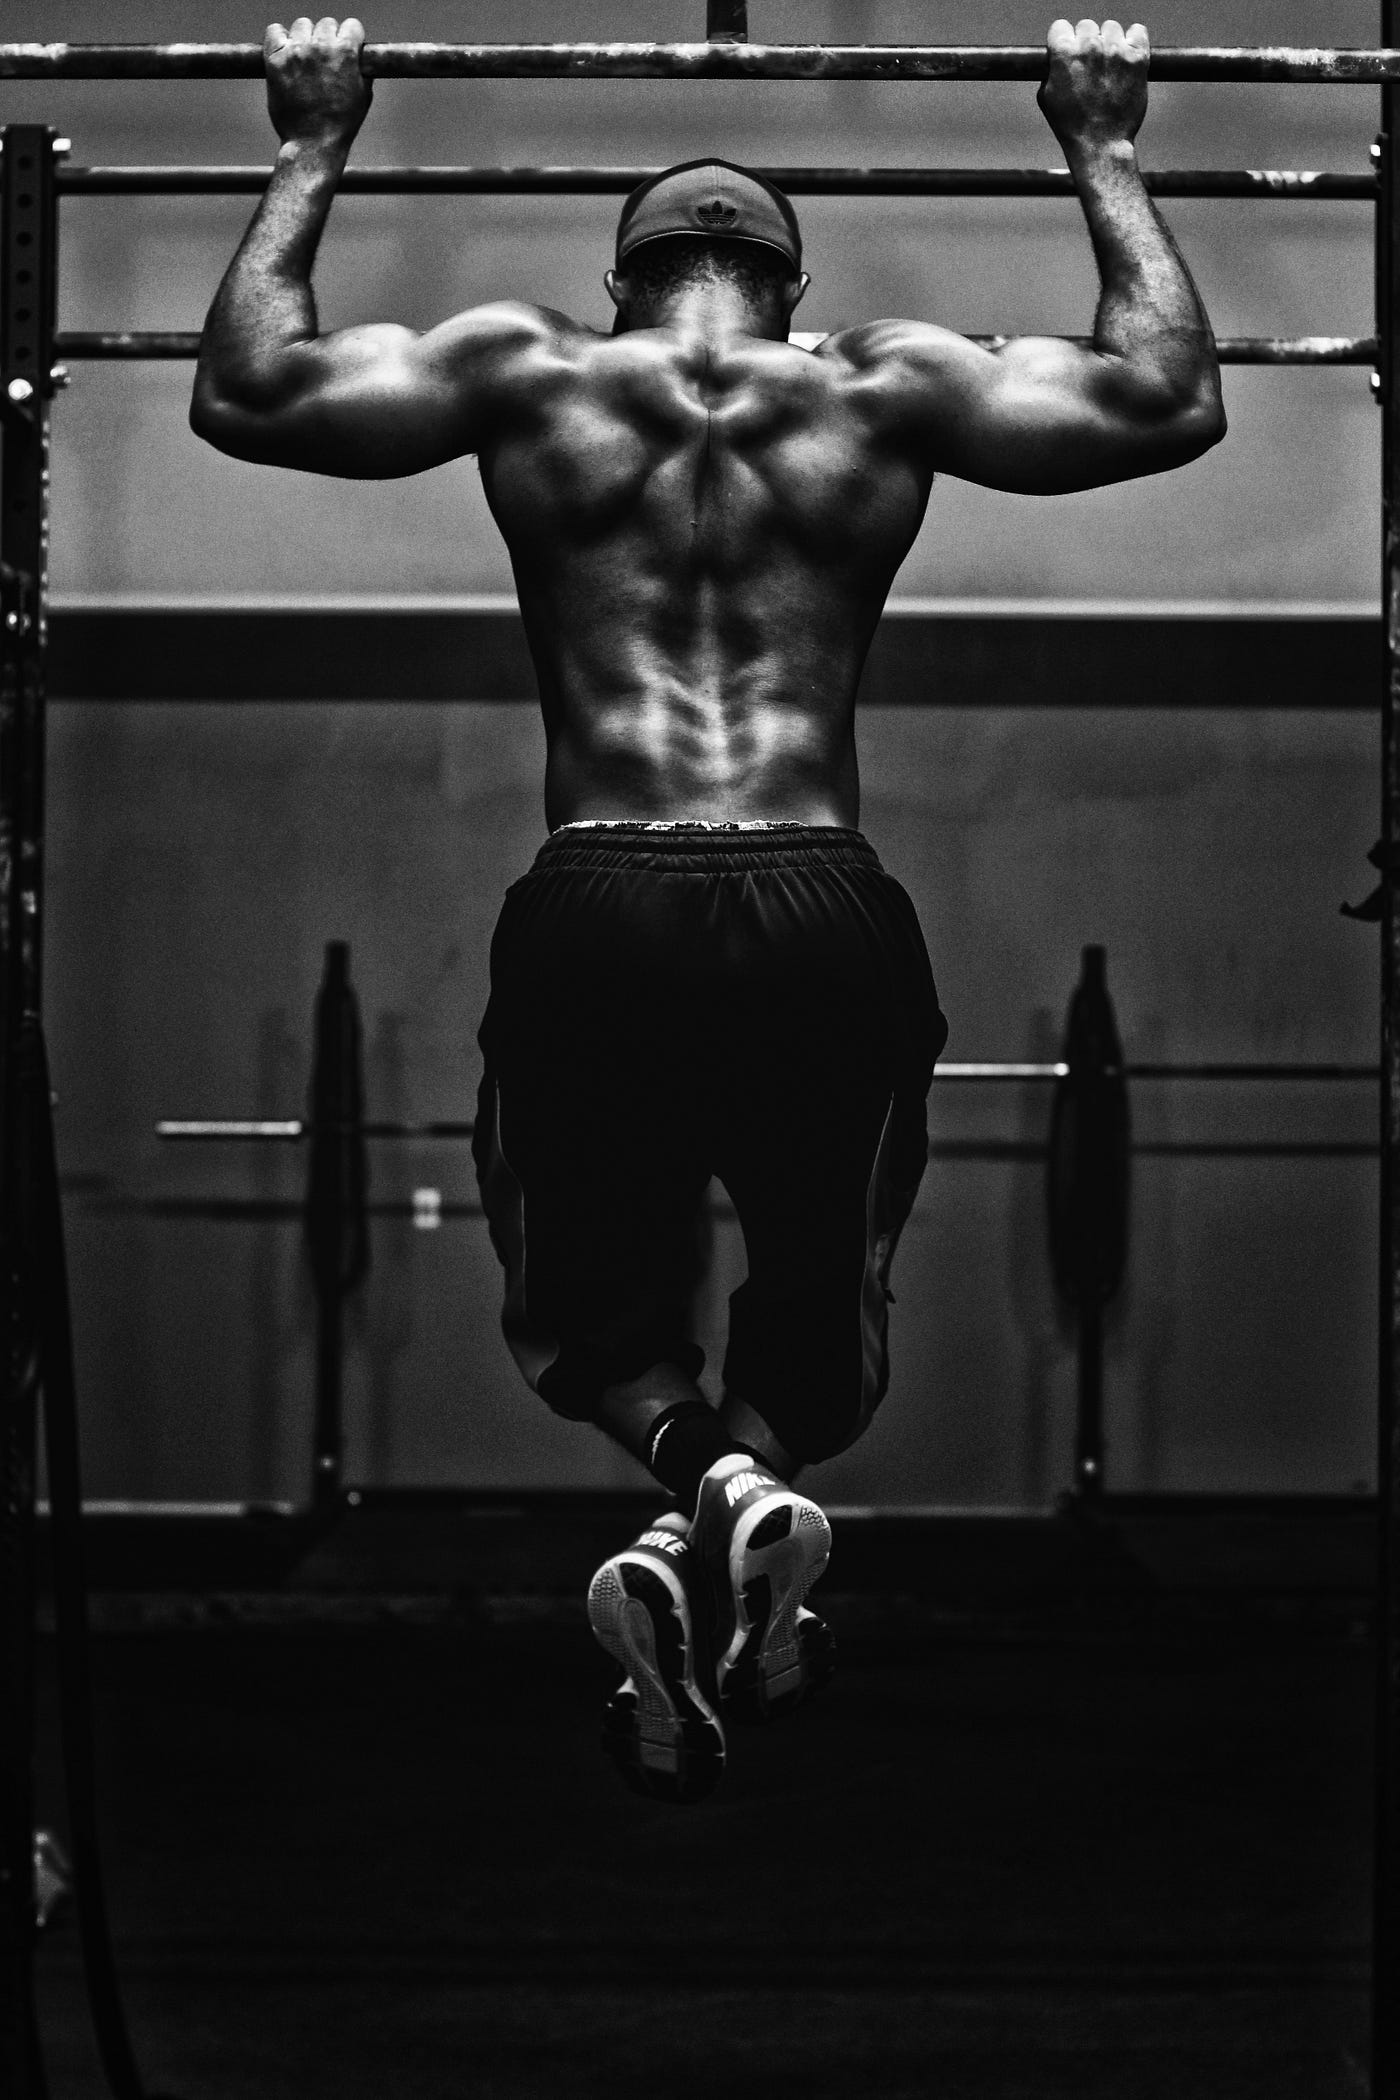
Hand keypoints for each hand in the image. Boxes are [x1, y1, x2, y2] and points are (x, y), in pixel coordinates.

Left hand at [264, 16, 371, 148]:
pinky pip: (274, 31)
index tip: (346, 47)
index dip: (350, 38)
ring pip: (301, 25)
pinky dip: (279, 38)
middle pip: (326, 24)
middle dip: (328, 39)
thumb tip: (360, 56)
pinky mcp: (275, 59)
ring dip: (305, 37)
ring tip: (305, 59)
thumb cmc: (341, 125)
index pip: (351, 25)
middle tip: (324, 60)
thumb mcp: (363, 95)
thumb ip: (362, 69)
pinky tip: (286, 52)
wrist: (314, 144)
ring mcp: (296, 52)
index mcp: (346, 52)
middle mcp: (320, 47)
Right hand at [1038, 18, 1148, 154]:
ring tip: (1108, 66)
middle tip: (1089, 67)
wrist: (1100, 145)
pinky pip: (1137, 31)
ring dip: (1109, 42)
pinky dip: (1133, 39)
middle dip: (1086, 43)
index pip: (1060, 27)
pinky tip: (1127, 56)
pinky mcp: (1138, 58)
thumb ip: (1051, 69)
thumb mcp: (1046, 98)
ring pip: (1111, 28)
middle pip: (1086, 26)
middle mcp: (1090, 46)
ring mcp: (1116, 51)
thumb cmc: (1070, 126)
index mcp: (1064, 53)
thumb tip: (1056, 56)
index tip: (1067, 55)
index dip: (1062, 42)